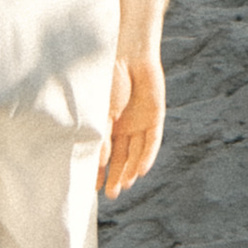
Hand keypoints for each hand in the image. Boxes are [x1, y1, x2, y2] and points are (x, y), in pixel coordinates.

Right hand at [103, 47, 164, 196]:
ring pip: (135, 153)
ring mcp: (138, 122)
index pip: (102, 152)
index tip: (92, 187)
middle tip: (110, 195)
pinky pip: (151, 141)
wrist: (130, 52)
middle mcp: (122, 125)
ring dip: (130, 170)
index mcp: (106, 122)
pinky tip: (140, 171)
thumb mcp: (101, 108)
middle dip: (114, 176)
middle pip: (119, 157)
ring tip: (123, 187)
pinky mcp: (155, 116)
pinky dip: (146, 156)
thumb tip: (101, 161)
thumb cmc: (108, 76)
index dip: (98, 169)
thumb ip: (102, 134)